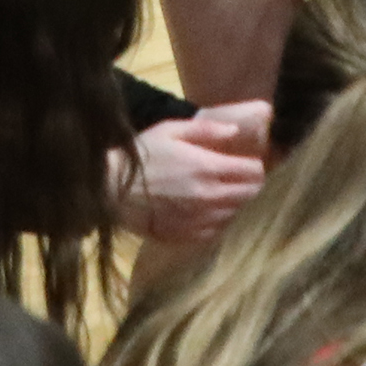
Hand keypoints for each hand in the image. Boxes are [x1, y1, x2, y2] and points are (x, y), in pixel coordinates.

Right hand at [112, 102, 270, 242]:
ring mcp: (200, 219)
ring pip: (238, 213)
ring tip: (225, 195)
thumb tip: (235, 131)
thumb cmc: (141, 155)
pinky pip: (218, 231)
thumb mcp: (170, 130)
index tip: (249, 163)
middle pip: (252, 194)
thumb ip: (206, 130)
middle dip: (251, 185)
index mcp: (207, 166)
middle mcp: (210, 196)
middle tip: (240, 179)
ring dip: (237, 203)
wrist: (110, 190)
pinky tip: (208, 212)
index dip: (256, 166)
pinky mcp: (189, 236)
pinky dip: (219, 221)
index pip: (254, 171)